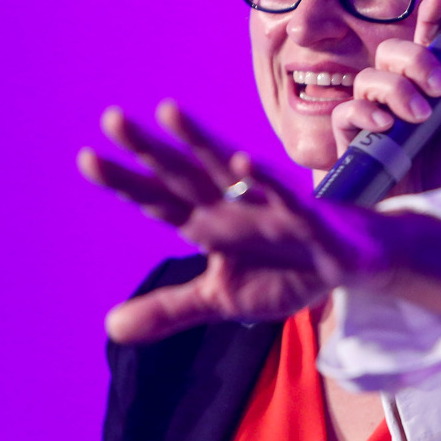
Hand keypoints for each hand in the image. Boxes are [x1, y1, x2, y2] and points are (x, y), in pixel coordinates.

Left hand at [78, 103, 389, 342]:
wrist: (354, 265)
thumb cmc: (287, 270)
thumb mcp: (222, 298)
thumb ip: (169, 308)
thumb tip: (109, 327)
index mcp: (208, 224)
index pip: (159, 199)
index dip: (125, 181)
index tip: (86, 158)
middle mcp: (232, 207)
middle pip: (182, 175)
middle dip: (149, 150)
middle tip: (111, 118)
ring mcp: (268, 209)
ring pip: (226, 172)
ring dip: (198, 143)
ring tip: (168, 113)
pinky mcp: (305, 220)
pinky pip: (282, 198)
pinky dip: (263, 182)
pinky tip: (241, 162)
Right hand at [331, 0, 440, 195]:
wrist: (428, 231)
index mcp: (432, 94)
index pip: (428, 47)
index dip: (430, 19)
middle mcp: (400, 100)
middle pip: (392, 53)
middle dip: (413, 57)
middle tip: (437, 83)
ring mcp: (375, 120)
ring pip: (369, 79)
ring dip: (395, 88)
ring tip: (419, 115)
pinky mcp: (354, 144)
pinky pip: (346, 113)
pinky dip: (364, 112)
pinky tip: (385, 125)